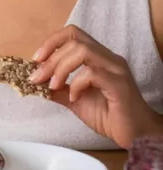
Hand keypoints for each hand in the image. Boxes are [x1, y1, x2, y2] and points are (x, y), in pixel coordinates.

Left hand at [31, 25, 162, 148]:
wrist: (135, 135)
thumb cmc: (108, 115)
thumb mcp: (74, 99)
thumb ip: (57, 88)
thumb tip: (34, 81)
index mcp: (98, 58)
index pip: (73, 34)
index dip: (51, 42)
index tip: (36, 60)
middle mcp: (108, 58)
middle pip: (75, 40)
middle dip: (50, 58)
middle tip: (38, 78)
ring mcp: (116, 70)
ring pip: (83, 51)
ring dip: (60, 68)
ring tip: (53, 86)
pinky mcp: (119, 85)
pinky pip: (93, 73)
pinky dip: (77, 84)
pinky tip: (75, 98)